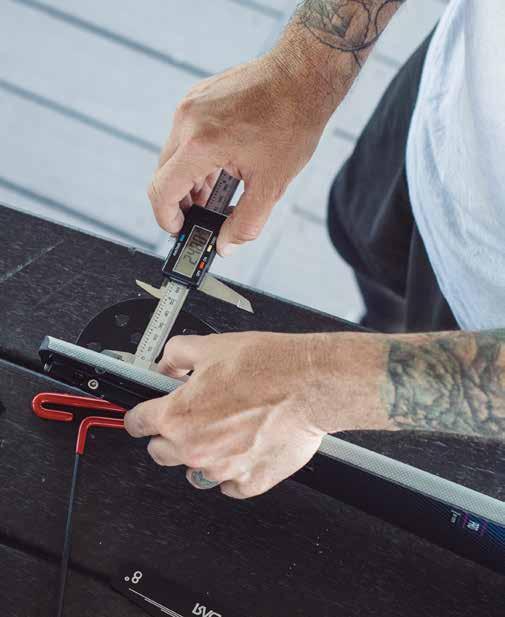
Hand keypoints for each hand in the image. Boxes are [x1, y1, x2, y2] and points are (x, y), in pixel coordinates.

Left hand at [124, 332, 344, 497]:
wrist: (310, 384)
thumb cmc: (267, 367)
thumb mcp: (210, 346)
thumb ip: (176, 355)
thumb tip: (166, 364)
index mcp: (178, 416)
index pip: (136, 423)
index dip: (140, 415)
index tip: (145, 415)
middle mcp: (195, 449)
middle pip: (159, 452)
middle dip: (169, 435)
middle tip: (192, 416)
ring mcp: (222, 470)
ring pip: (194, 471)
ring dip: (202, 454)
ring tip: (226, 428)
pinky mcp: (250, 482)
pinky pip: (229, 485)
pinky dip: (233, 468)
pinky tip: (245, 444)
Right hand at [148, 50, 333, 255]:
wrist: (303, 75)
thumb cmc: (292, 123)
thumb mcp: (271, 185)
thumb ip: (245, 223)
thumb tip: (225, 244)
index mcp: (200, 144)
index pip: (161, 192)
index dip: (167, 218)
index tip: (179, 229)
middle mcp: (187, 121)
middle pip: (165, 175)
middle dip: (182, 201)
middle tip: (204, 215)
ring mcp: (190, 105)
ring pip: (174, 156)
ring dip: (191, 180)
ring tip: (220, 191)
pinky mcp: (197, 97)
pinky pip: (185, 136)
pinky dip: (197, 158)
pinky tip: (223, 166)